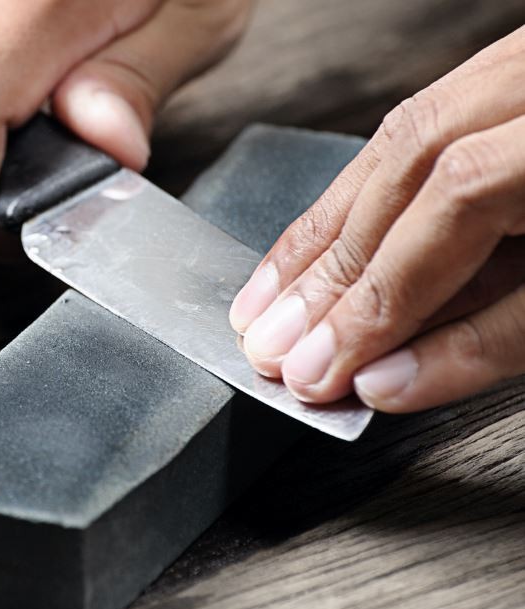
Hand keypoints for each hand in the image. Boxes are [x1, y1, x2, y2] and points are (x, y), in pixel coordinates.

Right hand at [229, 26, 524, 412]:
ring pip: (388, 147)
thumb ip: (495, 339)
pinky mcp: (497, 82)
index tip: (323, 368)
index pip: (458, 204)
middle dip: (328, 276)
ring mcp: (516, 68)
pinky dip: (351, 202)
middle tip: (272, 350)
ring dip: (320, 238)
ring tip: (268, 305)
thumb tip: (389, 381)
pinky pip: (403, 136)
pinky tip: (314, 248)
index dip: (378, 297)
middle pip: (404, 173)